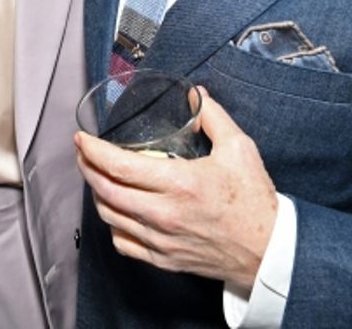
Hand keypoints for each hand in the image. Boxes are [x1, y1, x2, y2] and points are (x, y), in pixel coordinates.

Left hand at [75, 86, 277, 290]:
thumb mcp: (239, 148)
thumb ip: (213, 116)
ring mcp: (161, 240)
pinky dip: (113, 224)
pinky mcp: (164, 259)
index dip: (93, 150)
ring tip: (98, 176)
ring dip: (97, 194)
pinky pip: (123, 243)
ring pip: (110, 217)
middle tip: (83, 153)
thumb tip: (195, 93)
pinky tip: (117, 211)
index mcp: (179, 184)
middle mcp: (164, 214)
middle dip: (87, 168)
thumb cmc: (255, 201)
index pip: (118, 166)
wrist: (269, 250)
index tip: (82, 139)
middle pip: (106, 191)